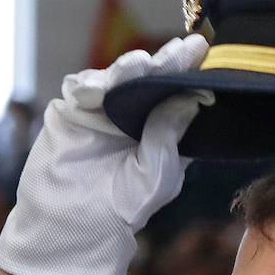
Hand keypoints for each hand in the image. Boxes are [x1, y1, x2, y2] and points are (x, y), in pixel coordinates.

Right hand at [0, 34, 211, 274]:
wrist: (71, 224)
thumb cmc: (120, 207)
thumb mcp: (156, 177)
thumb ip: (168, 139)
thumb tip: (190, 100)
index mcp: (163, 129)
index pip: (180, 94)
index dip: (190, 73)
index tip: (202, 55)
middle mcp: (136, 113)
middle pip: (153, 78)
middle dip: (168, 61)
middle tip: (183, 49)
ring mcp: (103, 108)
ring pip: (117, 76)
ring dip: (129, 67)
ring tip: (142, 64)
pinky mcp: (73, 109)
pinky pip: (81, 87)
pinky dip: (90, 84)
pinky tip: (99, 89)